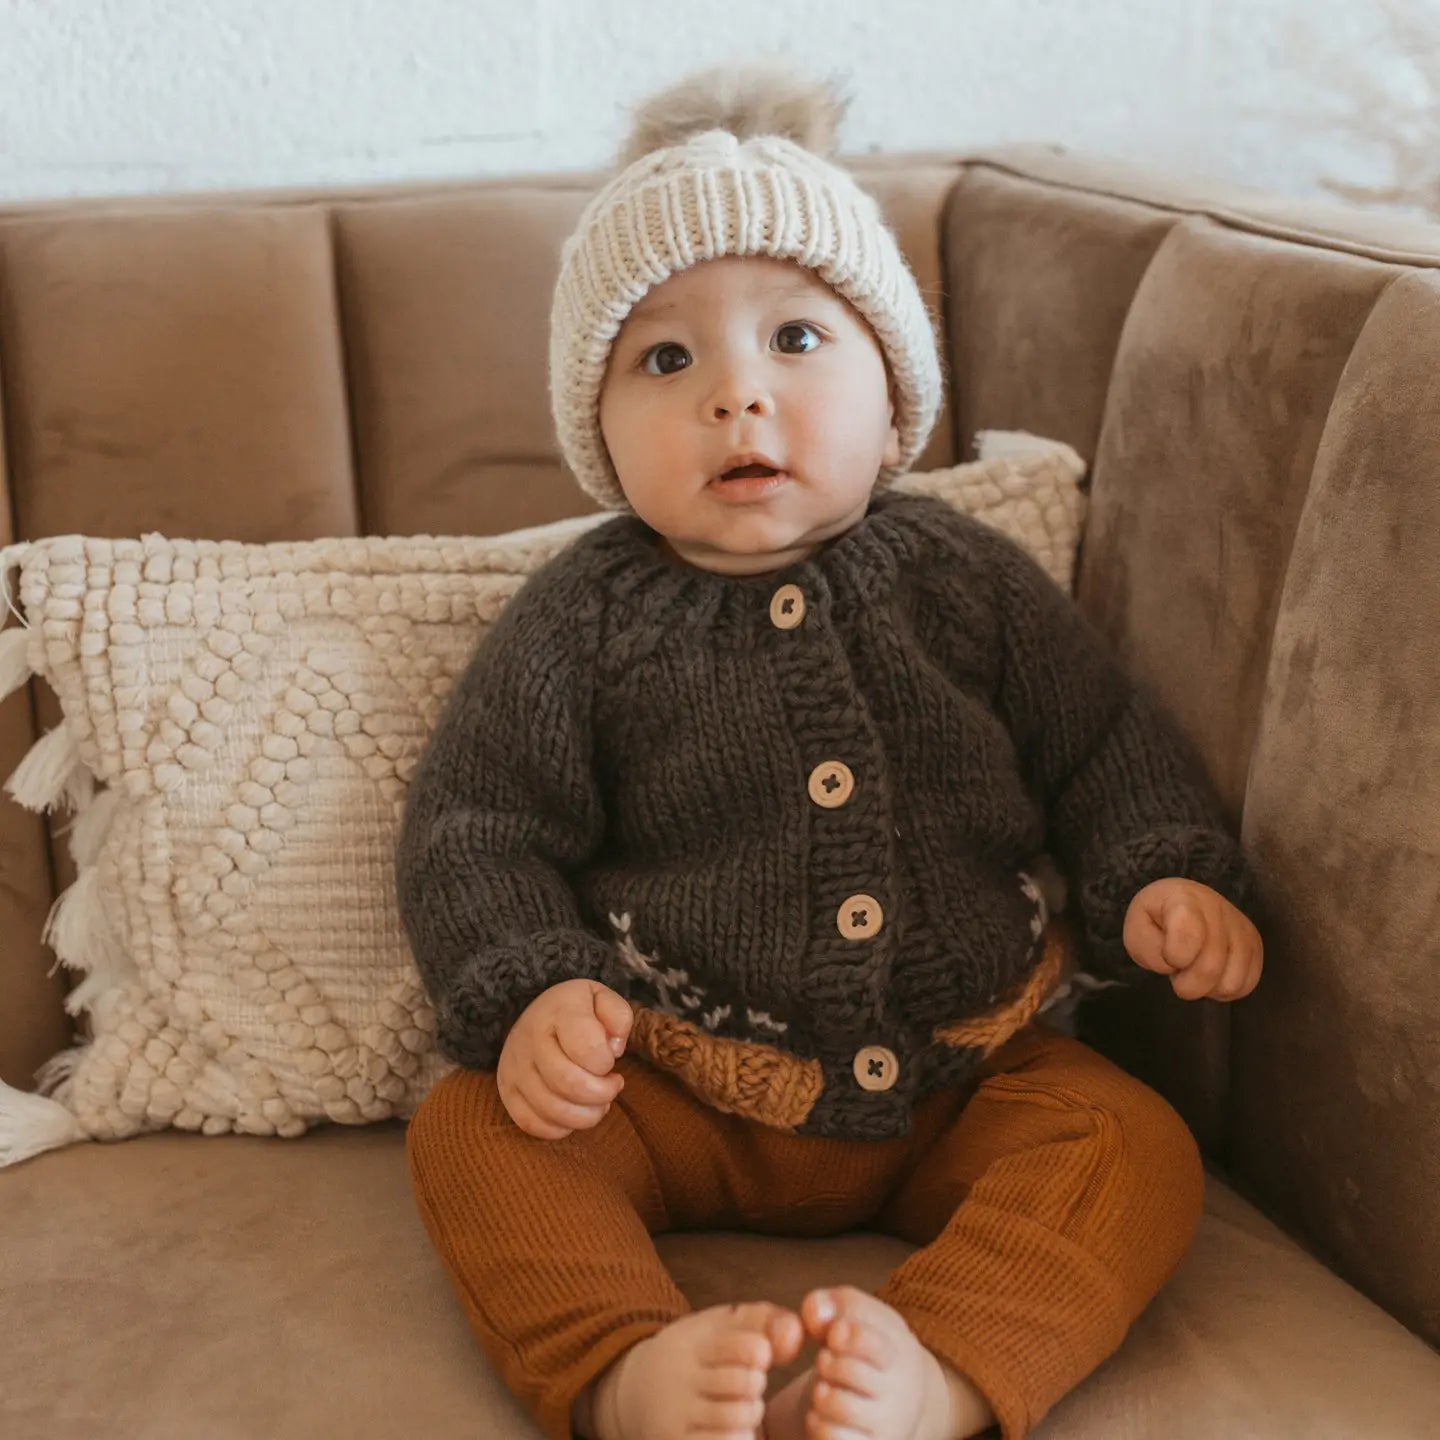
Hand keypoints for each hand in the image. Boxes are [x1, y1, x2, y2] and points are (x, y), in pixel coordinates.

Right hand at [496, 979, 633, 1139]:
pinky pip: (531, 1123)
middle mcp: (530, 1038)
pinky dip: (559, 1127)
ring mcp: (514, 1067)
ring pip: (551, 1109)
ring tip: (598, 1103)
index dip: (605, 1062)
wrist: (539, 1015)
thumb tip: (614, 1048)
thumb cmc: (578, 1011)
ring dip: (585, 1115)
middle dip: (600, 1093)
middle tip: (611, 1086)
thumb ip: (619, 1016)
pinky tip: (574, 1112)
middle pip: (567, 1082)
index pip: (586, 1047)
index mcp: (559, 1011)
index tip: (611, 1062)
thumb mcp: (603, 998)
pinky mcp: (508, 1091)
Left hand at [1123, 878, 1262, 1001]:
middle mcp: (1219, 909)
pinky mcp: (1256, 945)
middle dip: (1186, 983)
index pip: (1188, 934)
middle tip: (1178, 970)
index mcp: (1185, 898)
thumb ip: (1146, 948)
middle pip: (1210, 968)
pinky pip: (1245, 985)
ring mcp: (1241, 928)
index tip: (1168, 955)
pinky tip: (1211, 975)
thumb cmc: (1157, 920)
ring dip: (1206, 987)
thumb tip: (1173, 965)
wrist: (1183, 904)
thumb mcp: (1137, 930)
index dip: (1173, 956)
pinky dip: (1223, 990)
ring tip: (1194, 969)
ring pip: (1230, 982)